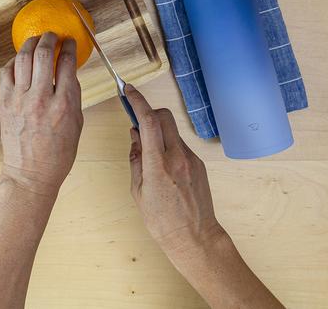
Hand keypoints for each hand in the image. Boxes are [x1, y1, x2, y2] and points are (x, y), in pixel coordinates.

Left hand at [0, 33, 83, 196]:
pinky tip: (20, 60)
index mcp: (64, 104)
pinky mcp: (5, 103)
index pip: (67, 63)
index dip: (69, 46)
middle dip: (49, 39)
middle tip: (52, 35)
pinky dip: (14, 61)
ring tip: (35, 40)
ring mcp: (20, 100)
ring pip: (22, 58)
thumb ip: (73, 95)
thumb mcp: (77, 124)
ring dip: (30, 44)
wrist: (30, 174)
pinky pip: (7, 72)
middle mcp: (41, 98)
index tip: (69, 41)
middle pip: (43, 54)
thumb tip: (68, 71)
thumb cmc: (57, 154)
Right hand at [125, 84, 222, 254]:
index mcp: (159, 165)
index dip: (138, 102)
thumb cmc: (163, 221)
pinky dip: (168, 147)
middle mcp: (178, 158)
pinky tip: (163, 168)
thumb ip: (136, 159)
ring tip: (150, 156)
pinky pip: (180, 146)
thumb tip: (135, 136)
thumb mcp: (138, 191)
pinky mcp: (199, 164)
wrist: (194, 237)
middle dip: (150, 113)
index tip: (129, 91)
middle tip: (137, 123)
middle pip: (164, 117)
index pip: (149, 122)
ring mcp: (191, 160)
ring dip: (159, 133)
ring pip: (172, 132)